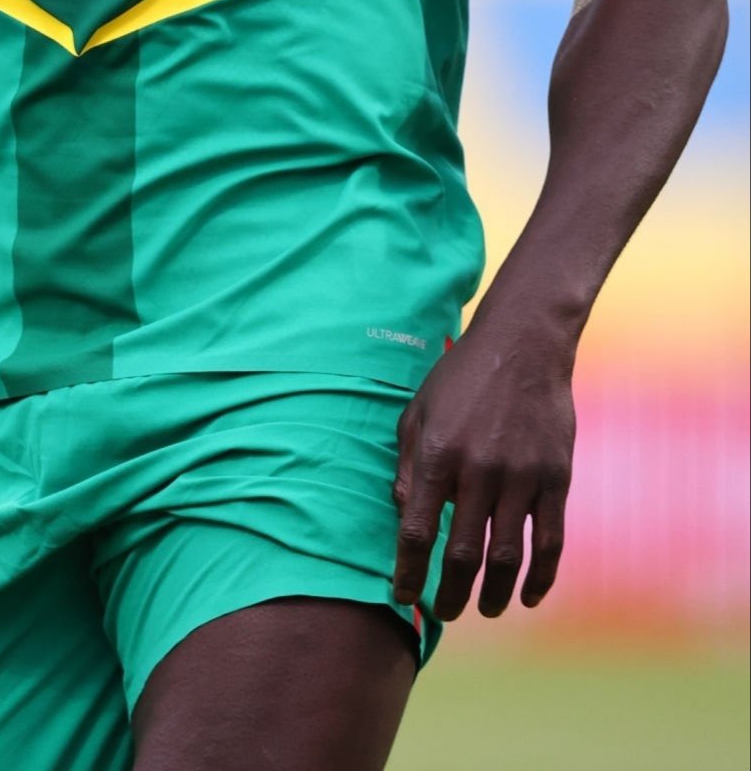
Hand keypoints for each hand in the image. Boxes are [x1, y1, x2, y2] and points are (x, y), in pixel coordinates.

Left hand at [392, 321, 574, 620]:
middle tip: (444, 613)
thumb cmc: (462, 377)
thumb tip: (401, 515)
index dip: (408, 570)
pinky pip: (550, 540)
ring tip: (484, 609)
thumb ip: (408, 464)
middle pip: (462, 553)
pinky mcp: (555, 477)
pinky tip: (530, 595)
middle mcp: (478, 469)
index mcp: (437, 453)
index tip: (402, 596)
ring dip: (494, 593)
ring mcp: (520, 475)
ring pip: (507, 556)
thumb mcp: (419, 410)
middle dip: (450, 593)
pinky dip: (541, 576)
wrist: (523, 344)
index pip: (416, 530)